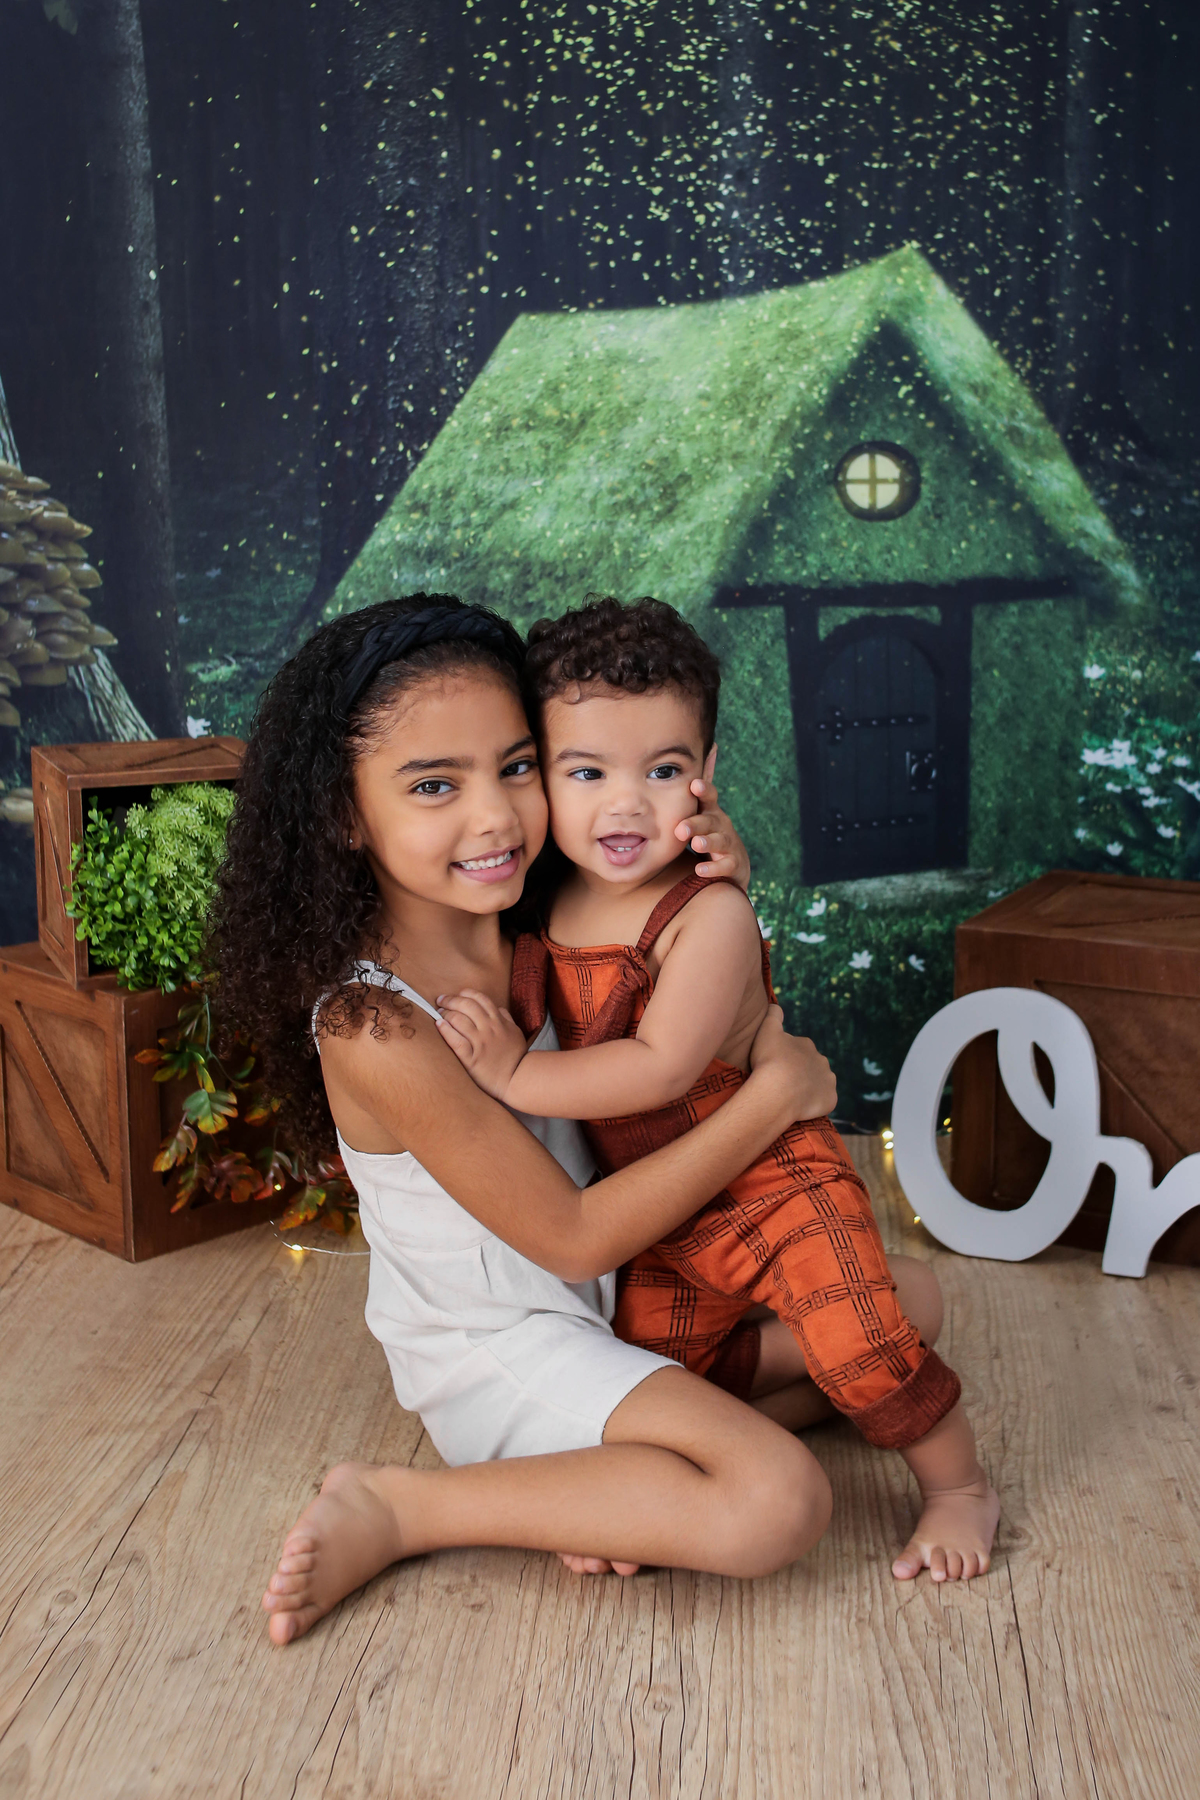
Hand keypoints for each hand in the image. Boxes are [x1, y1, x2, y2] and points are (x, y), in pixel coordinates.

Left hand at [435, 989, 526, 1101]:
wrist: (518, 1078)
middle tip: (441, 1001)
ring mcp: (480, 1043)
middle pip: (466, 1005)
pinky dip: (446, 1030)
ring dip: (446, 1014)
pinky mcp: (472, 1059)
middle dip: (450, 1000)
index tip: (456, 995)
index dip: (465, 993)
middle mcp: (489, 1028)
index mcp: (499, 1021)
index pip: (480, 998)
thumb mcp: (515, 1032)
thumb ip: (506, 1018)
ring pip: (459, 1020)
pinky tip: (439, 1025)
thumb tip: (498, 1008)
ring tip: (439, 1014)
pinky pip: (456, 1041)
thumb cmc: (516, 1056)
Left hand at [674, 748, 751, 887]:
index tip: (695, 785)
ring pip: (720, 841)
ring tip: (695, 844)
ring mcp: (729, 844)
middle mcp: (721, 825)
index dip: (704, 790)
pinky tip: (701, 870)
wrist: (731, 864)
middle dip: (697, 823)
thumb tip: (711, 746)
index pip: (709, 797)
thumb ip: (700, 786)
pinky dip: (714, 868)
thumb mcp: (702, 809)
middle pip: (710, 820)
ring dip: (707, 842)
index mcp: (710, 810)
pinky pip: (725, 866)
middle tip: (681, 828)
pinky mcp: (733, 865)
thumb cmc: (709, 831)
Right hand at [748, 1005, 836, 1121]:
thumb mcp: (766, 1030)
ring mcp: (828, 1081)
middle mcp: (822, 1061)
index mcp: (807, 1045)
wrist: (777, 1091)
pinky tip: (801, 1107)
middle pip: (810, 1066)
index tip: (774, 1064)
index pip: (798, 1049)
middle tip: (782, 1081)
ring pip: (819, 1083)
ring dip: (809, 1087)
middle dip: (800, 1071)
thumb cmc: (769, 1060)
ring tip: (792, 1096)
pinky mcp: (830, 1100)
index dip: (785, 1057)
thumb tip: (776, 1005)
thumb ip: (773, 1015)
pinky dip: (816, 1104)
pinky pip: (824, 1102)